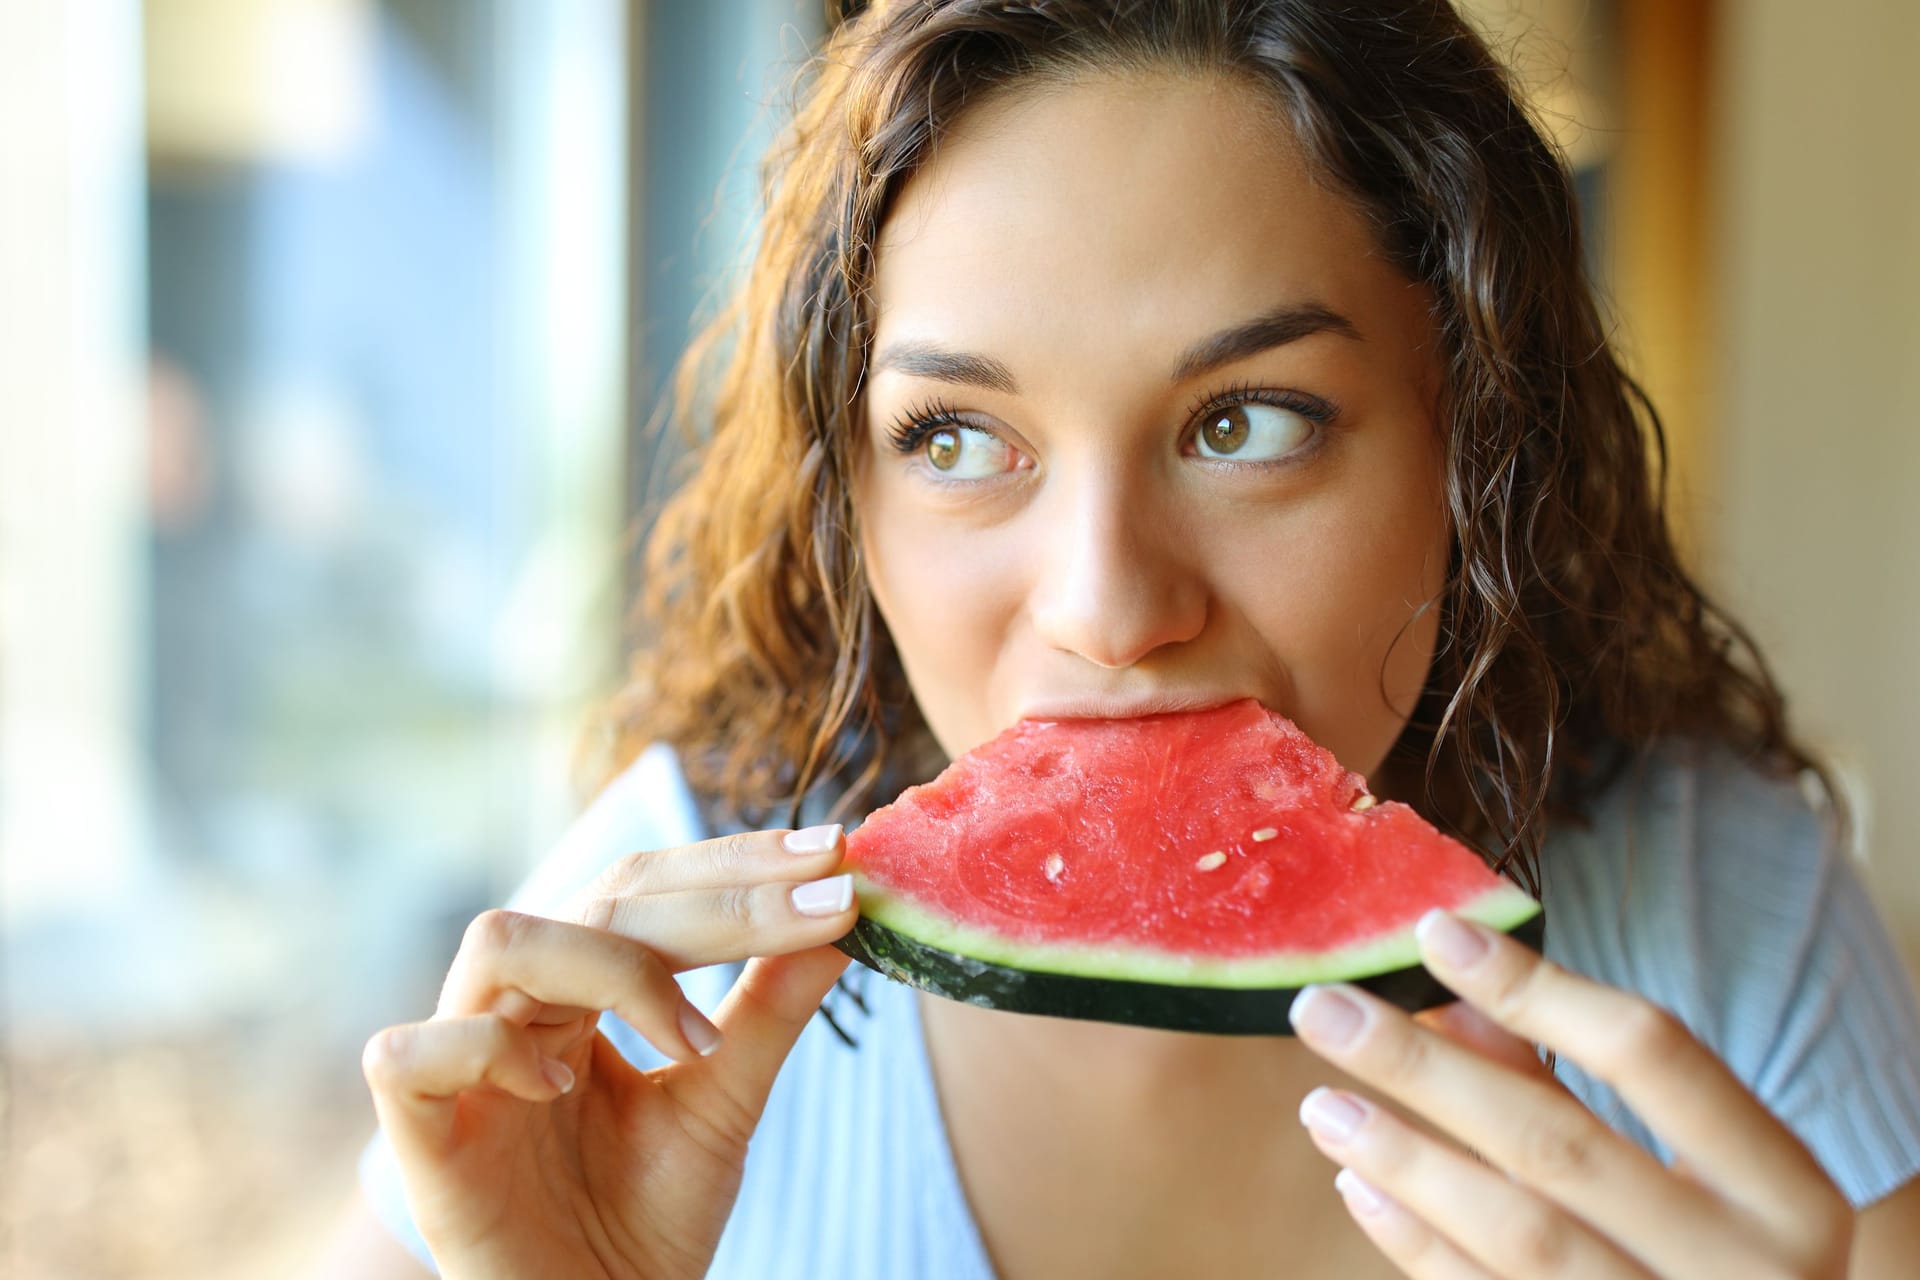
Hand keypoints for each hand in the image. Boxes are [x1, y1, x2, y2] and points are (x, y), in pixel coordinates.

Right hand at [361, 825, 858, 1279]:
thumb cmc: (645, 1218)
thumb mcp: (724, 1101)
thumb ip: (769, 1010)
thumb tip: (843, 916)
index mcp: (580, 985)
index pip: (648, 883)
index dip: (735, 862)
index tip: (834, 852)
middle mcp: (517, 1003)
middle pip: (600, 897)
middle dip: (721, 901)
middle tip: (822, 902)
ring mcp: (459, 1061)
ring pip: (504, 940)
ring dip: (613, 967)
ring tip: (692, 1043)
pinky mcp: (417, 1132)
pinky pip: (414, 1052)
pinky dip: (491, 1050)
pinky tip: (560, 1085)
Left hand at [1288, 910, 1852, 1278]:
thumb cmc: (1723, 1260)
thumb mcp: (1697, 1174)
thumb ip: (1574, 1088)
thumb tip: (1454, 1000)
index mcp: (1787, 1195)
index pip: (1651, 1055)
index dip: (1538, 987)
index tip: (1434, 930)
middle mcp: (1743, 1272)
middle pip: (1559, 1144)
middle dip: (1426, 1069)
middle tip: (1324, 1010)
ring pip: (1519, 1234)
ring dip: (1406, 1159)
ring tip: (1325, 1103)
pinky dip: (1416, 1242)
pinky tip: (1359, 1184)